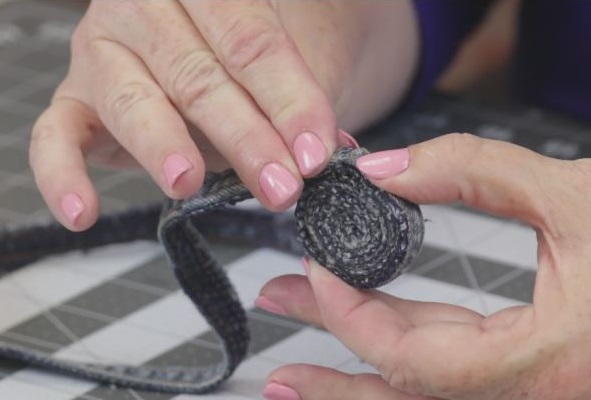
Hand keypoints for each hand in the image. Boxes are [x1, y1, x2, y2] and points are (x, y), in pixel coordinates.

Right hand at [29, 0, 417, 230]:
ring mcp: (102, 53)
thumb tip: (324, 150)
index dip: (288, 100)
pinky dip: (62, 175)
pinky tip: (83, 212)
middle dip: (243, 137)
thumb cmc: (246, 63)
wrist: (208, 54)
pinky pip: (54, 137)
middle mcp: (144, 9)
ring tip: (187, 182)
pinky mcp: (72, 101)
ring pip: (131, 99)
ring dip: (162, 145)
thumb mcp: (277, 74)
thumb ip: (298, 102)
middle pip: (196, 75)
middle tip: (280, 187)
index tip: (316, 153)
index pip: (251, 42)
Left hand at [258, 133, 590, 399]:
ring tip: (294, 369)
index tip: (317, 268)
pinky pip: (450, 380)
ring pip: (424, 399)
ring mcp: (531, 395)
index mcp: (549, 364)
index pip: (418, 363)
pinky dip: (401, 364)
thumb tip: (382, 169)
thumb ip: (468, 173)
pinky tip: (370, 348)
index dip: (353, 317)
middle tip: (276, 358)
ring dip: (355, 382)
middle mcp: (536, 396)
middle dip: (334, 376)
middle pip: (407, 397)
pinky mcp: (529, 378)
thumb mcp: (569, 194)